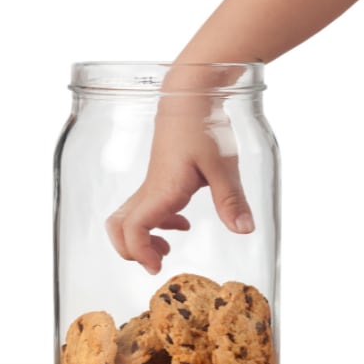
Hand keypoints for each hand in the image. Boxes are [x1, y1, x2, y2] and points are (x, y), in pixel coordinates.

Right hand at [106, 94, 254, 273]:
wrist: (190, 96)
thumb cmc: (203, 125)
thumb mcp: (223, 165)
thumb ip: (232, 200)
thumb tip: (244, 230)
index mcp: (163, 190)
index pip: (134, 228)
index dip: (139, 252)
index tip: (157, 268)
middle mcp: (151, 189)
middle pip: (118, 226)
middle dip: (130, 250)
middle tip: (155, 262)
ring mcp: (153, 183)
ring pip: (129, 217)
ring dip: (141, 238)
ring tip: (166, 248)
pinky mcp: (160, 177)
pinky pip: (146, 207)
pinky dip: (156, 223)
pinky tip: (181, 222)